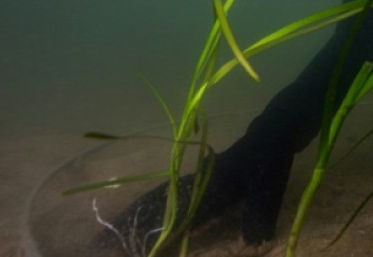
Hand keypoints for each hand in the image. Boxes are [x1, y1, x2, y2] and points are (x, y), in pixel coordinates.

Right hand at [91, 114, 294, 254]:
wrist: (276, 127)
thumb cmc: (272, 155)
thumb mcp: (271, 184)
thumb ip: (260, 213)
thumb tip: (252, 244)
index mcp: (207, 186)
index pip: (169, 214)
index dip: (146, 232)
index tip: (121, 249)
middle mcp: (195, 183)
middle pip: (153, 205)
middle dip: (126, 225)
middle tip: (96, 246)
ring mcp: (197, 181)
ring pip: (157, 200)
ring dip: (135, 218)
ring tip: (109, 237)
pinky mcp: (204, 181)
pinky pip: (170, 198)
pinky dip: (152, 210)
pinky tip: (144, 220)